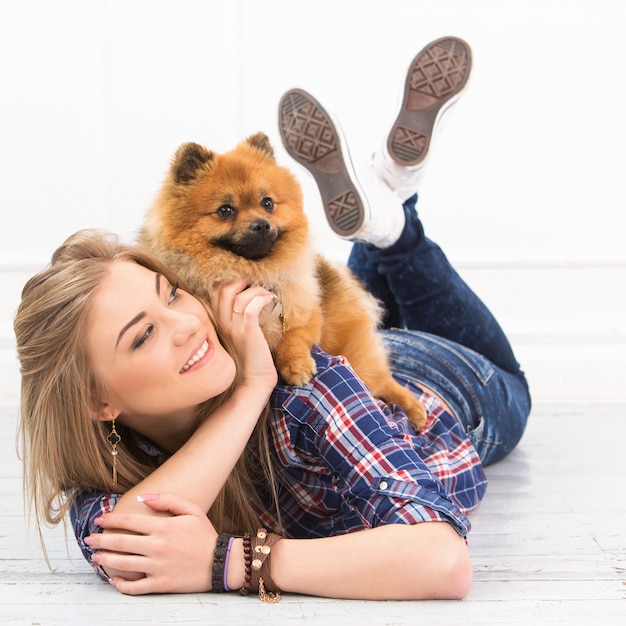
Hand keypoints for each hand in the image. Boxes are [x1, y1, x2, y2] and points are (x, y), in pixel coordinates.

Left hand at [86, 492, 216, 594]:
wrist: (220, 562)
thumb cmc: (204, 535)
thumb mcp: (192, 510)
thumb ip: (168, 500)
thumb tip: (142, 497)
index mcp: (163, 527)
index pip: (129, 522)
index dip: (110, 520)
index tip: (99, 520)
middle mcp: (157, 546)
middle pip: (121, 543)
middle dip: (100, 540)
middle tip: (88, 539)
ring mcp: (157, 567)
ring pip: (123, 564)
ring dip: (105, 561)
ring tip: (95, 558)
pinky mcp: (160, 584)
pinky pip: (135, 587)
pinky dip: (120, 584)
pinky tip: (113, 579)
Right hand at [210, 280, 277, 390]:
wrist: (253, 382)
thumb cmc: (250, 358)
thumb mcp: (239, 335)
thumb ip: (239, 318)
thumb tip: (250, 299)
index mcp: (218, 323)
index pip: (215, 293)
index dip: (229, 281)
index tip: (246, 281)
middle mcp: (222, 324)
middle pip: (222, 290)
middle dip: (240, 279)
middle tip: (255, 280)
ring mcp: (233, 329)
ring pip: (237, 296)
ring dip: (254, 288)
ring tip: (266, 291)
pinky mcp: (247, 334)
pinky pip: (250, 308)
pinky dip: (260, 298)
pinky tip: (270, 299)